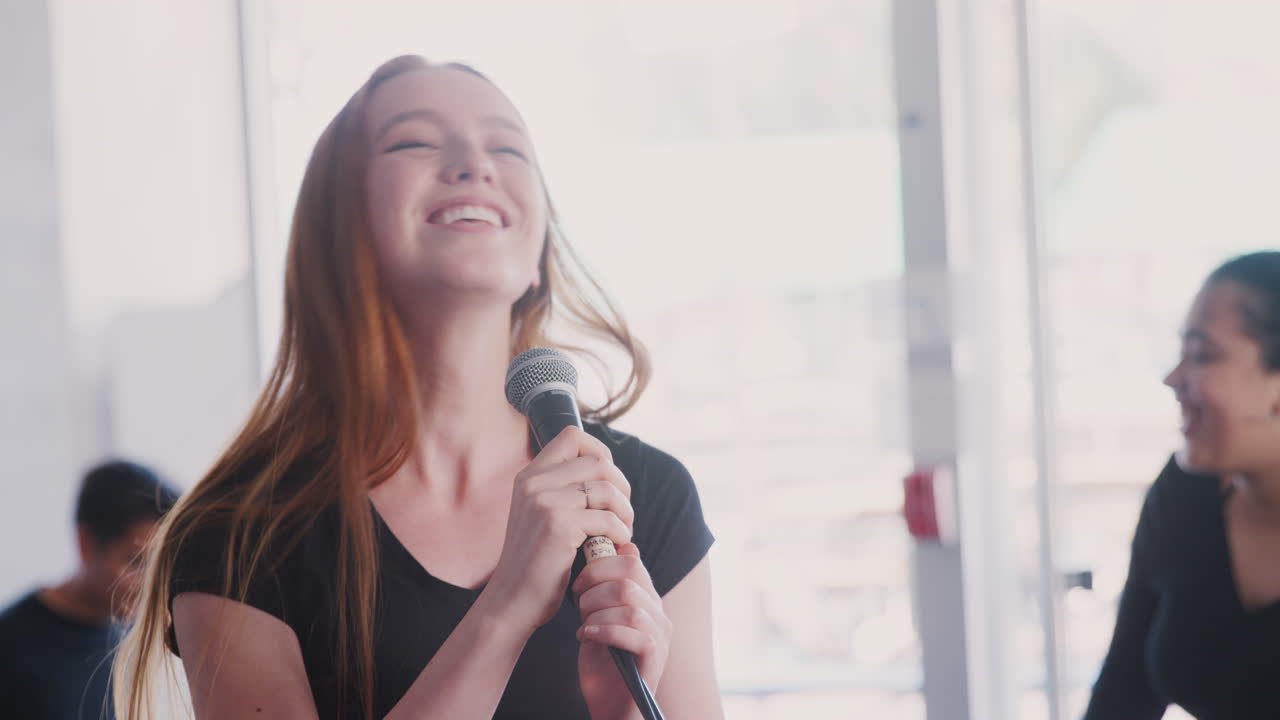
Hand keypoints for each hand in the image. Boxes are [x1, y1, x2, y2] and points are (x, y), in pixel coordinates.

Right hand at [477, 426, 633, 633]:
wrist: (512, 601)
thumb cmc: (536, 562)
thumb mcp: (539, 514)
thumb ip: (562, 489)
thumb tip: (606, 467)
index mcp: (530, 476)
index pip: (573, 436)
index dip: (600, 451)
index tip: (609, 481)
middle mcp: (534, 483)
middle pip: (598, 461)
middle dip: (621, 486)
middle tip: (622, 513)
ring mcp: (544, 502)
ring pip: (607, 489)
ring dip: (625, 511)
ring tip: (622, 530)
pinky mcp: (558, 525)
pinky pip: (607, 518)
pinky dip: (620, 532)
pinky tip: (615, 545)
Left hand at [573, 543, 671, 719]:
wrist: (610, 710)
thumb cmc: (603, 667)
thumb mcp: (600, 621)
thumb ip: (607, 590)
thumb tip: (618, 550)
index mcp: (647, 602)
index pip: (632, 562)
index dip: (601, 564)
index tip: (579, 582)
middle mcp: (658, 615)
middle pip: (631, 577)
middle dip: (596, 583)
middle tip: (578, 600)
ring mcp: (660, 637)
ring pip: (631, 604)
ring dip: (597, 609)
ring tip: (583, 623)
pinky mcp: (654, 658)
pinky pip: (635, 632)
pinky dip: (604, 630)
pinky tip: (587, 636)